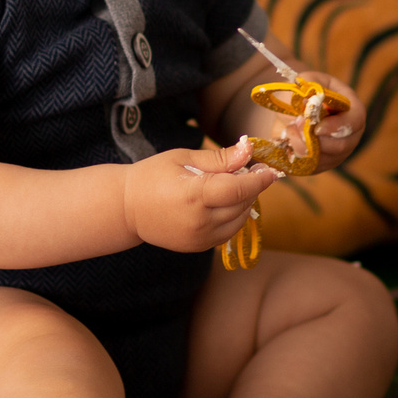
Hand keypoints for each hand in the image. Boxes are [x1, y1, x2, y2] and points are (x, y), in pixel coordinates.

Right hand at [124, 140, 280, 253]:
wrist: (126, 208)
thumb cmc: (153, 175)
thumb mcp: (184, 157)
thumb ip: (219, 158)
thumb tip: (249, 150)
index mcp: (194, 194)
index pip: (239, 188)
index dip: (259, 179)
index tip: (271, 170)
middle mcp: (199, 220)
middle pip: (242, 204)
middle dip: (251, 187)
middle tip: (246, 171)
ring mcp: (199, 237)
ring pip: (239, 220)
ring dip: (243, 202)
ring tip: (230, 186)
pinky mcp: (198, 247)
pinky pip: (228, 232)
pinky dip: (233, 217)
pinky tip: (220, 202)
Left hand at [292, 70, 361, 170]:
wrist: (288, 110)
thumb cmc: (302, 91)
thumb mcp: (304, 82)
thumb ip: (306, 89)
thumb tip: (306, 103)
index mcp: (351, 107)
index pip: (356, 120)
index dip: (338, 126)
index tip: (317, 128)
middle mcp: (350, 132)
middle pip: (343, 145)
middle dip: (317, 140)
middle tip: (294, 127)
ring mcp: (338, 151)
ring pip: (326, 159)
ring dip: (303, 148)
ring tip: (287, 131)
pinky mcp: (323, 163)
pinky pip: (313, 167)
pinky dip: (297, 157)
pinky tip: (287, 143)